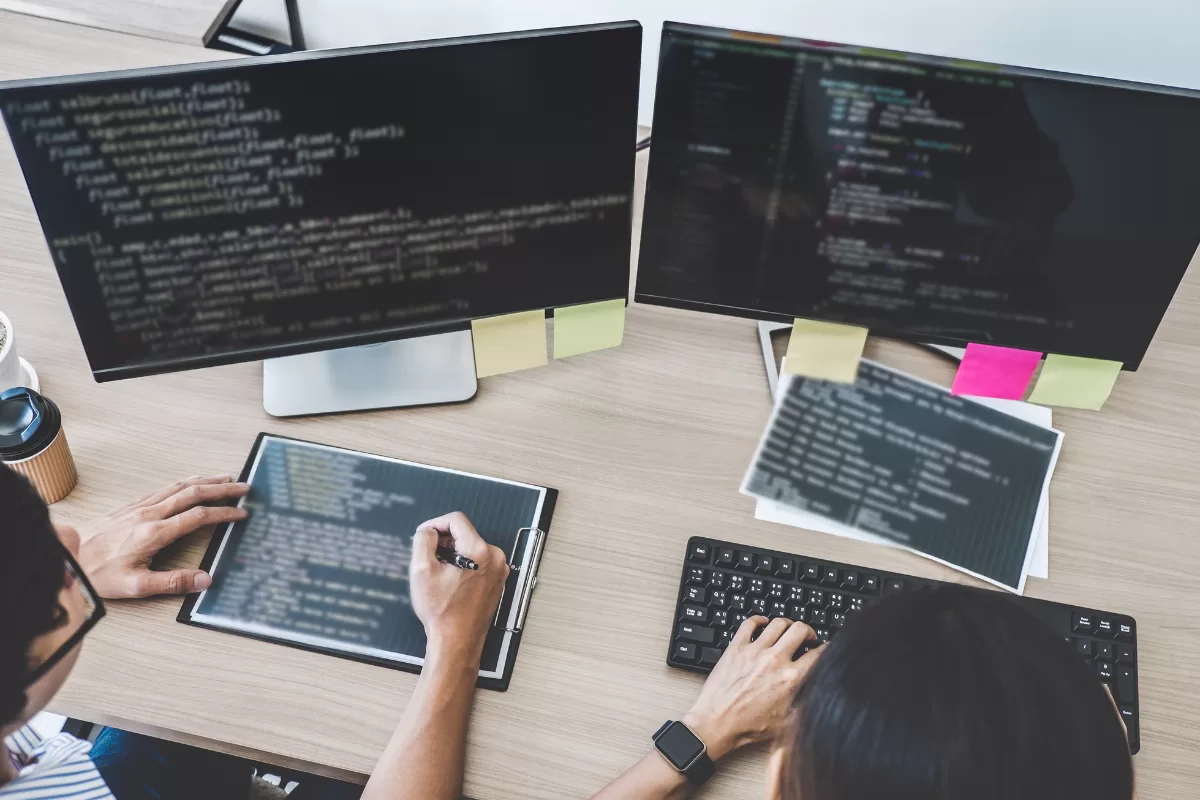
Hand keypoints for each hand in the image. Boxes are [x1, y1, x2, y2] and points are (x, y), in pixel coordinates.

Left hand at [77, 475, 249, 598]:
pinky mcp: (129, 507)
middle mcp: (148, 514)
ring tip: (224, 478)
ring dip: (204, 481)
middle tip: (243, 486)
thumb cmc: (99, 575)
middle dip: (221, 488)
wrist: (68, 559)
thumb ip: (173, 582)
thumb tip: (205, 579)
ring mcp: (138, 508)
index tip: (241, 513)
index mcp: (154, 533)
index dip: (223, 513)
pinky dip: (183, 483)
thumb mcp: (137, 586)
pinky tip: (189, 482)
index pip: (198, 516)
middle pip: (193, 493)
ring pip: (178, 487)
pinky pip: (163, 489)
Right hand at [409, 512, 508, 665]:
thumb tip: (428, 531)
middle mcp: (495, 558)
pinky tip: (450, 584)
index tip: (423, 535)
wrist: (457, 642)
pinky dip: (462, 566)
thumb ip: (423, 540)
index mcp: (481, 551)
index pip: (456, 520)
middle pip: (464, 534)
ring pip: (470, 548)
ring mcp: (498, 571)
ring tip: (438, 575)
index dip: (435, 524)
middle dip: (443, 543)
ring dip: (452, 555)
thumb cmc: (443, 613)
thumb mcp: (422, 570)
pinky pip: (477, 563)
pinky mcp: (496, 582)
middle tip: (428, 559)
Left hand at [682, 616, 820, 760]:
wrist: (717, 723)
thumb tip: (816, 689)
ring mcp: (754, 651)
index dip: (825, 649)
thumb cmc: (749, 727)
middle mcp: (775, 660)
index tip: (823, 649)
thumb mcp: (787, 722)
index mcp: (791, 679)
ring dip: (787, 624)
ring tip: (787, 631)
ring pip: (778, 623)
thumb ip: (804, 702)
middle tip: (807, 637)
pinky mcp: (736, 648)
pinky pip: (750, 623)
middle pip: (800, 629)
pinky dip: (759, 619)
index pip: (818, 654)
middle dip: (808, 631)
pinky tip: (763, 624)